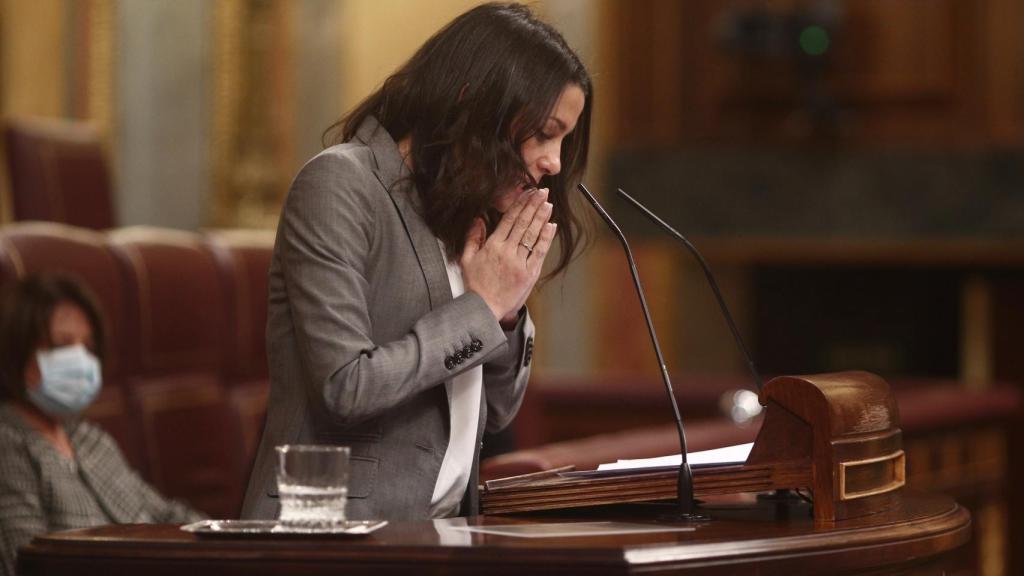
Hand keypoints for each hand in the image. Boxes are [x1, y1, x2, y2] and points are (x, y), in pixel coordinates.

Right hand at [461, 188, 557, 322]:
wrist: (483, 309)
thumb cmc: (475, 286)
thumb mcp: (466, 259)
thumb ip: (472, 237)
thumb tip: (478, 220)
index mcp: (492, 246)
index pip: (509, 220)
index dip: (520, 204)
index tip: (527, 193)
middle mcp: (507, 252)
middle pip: (523, 223)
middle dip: (533, 206)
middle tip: (542, 192)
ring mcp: (519, 262)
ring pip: (532, 235)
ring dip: (541, 218)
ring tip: (548, 204)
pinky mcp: (529, 273)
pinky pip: (539, 252)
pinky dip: (545, 238)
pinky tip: (551, 226)